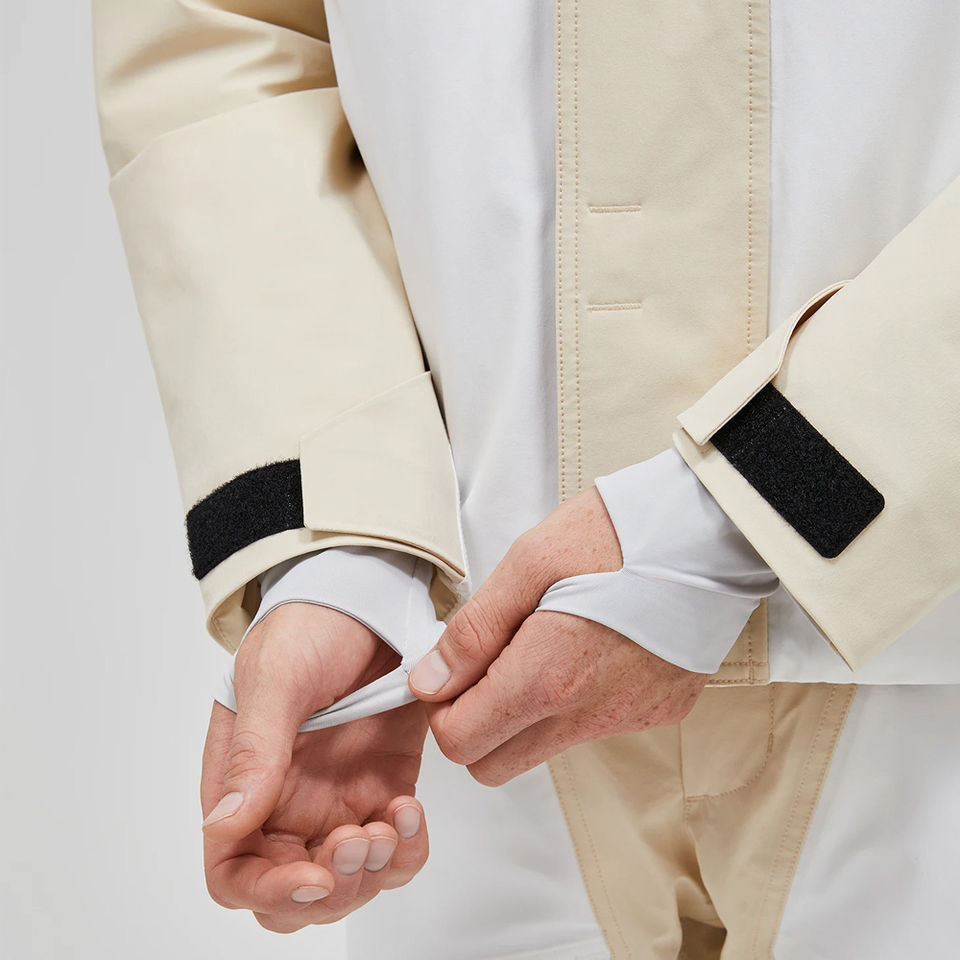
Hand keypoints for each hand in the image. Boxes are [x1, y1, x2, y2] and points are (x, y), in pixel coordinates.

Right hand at [201, 603, 429, 932]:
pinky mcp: (384, 787)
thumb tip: (223, 825)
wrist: (363, 599)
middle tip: (361, 836)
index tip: (314, 875)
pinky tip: (412, 808)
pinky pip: (397, 846)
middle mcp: (286, 805)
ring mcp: (338, 800)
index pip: (236, 873)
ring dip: (374, 871)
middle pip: (294, 896)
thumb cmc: (305, 629)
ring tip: (394, 817)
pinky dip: (409, 847)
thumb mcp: (274, 680)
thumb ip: (254, 751)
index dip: (269, 890)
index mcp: (242, 786)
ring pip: (350, 882)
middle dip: (332, 889)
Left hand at [408, 486, 709, 785]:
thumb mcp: (529, 562)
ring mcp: (628, 719)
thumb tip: (430, 681)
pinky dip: (572, 700)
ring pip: (543, 748)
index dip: (441, 708)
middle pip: (495, 765)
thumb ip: (474, 631)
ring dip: (523, 711)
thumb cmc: (620, 533)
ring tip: (542, 640)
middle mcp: (589, 714)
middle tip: (487, 659)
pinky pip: (592, 727)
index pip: (461, 743)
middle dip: (474, 723)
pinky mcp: (657, 712)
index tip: (451, 669)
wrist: (712, 531)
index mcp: (549, 676)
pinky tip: (587, 645)